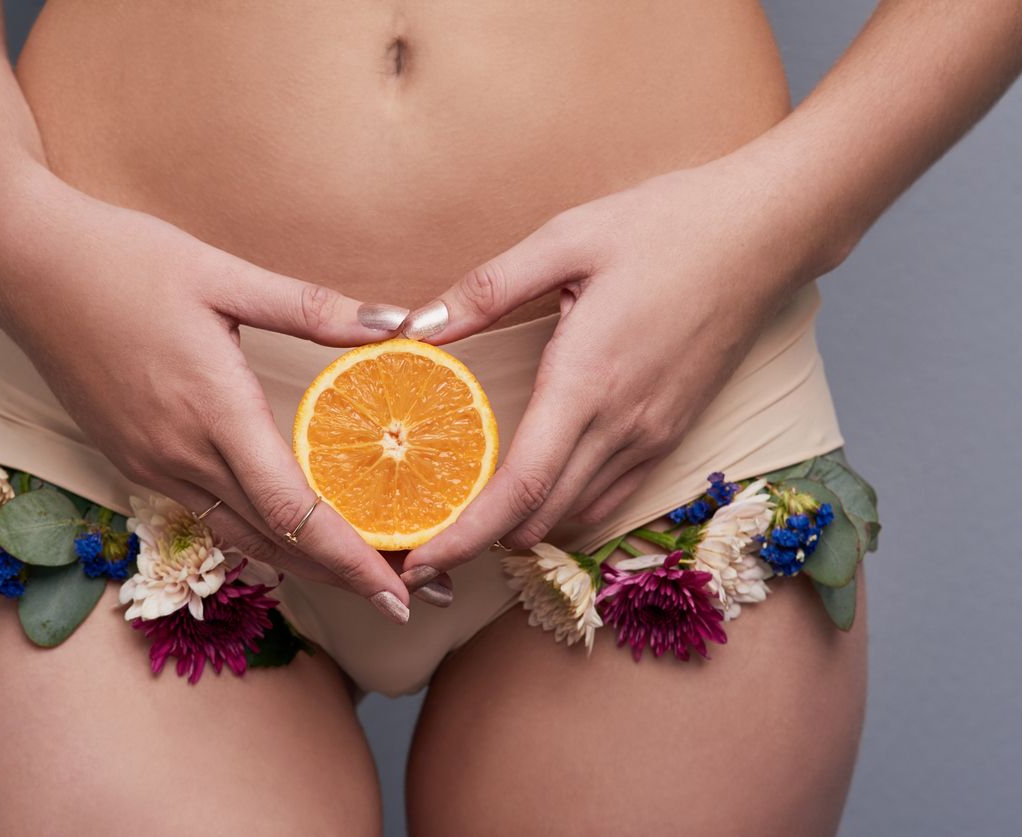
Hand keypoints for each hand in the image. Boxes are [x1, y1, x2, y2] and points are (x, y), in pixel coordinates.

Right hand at [0, 170, 417, 621]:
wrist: (24, 264)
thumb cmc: (123, 259)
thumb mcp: (222, 273)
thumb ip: (311, 307)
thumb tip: (397, 323)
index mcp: (212, 410)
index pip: (293, 511)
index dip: (350, 559)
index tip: (399, 594)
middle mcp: (179, 454)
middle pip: (274, 541)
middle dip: (342, 577)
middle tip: (404, 600)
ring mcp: (149, 464)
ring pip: (239, 537)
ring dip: (301, 566)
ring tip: (358, 579)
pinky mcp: (131, 459)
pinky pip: (205, 516)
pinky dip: (256, 536)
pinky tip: (287, 536)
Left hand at [401, 158, 834, 574]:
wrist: (767, 232)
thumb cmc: (668, 225)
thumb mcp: (566, 238)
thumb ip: (487, 289)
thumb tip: (417, 328)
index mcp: (586, 382)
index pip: (521, 488)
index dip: (467, 535)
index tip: (423, 562)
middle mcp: (622, 425)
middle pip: (543, 518)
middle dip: (480, 542)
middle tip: (428, 542)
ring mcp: (654, 436)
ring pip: (578, 515)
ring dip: (524, 529)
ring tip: (472, 521)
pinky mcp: (674, 433)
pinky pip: (613, 496)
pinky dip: (568, 512)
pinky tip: (539, 497)